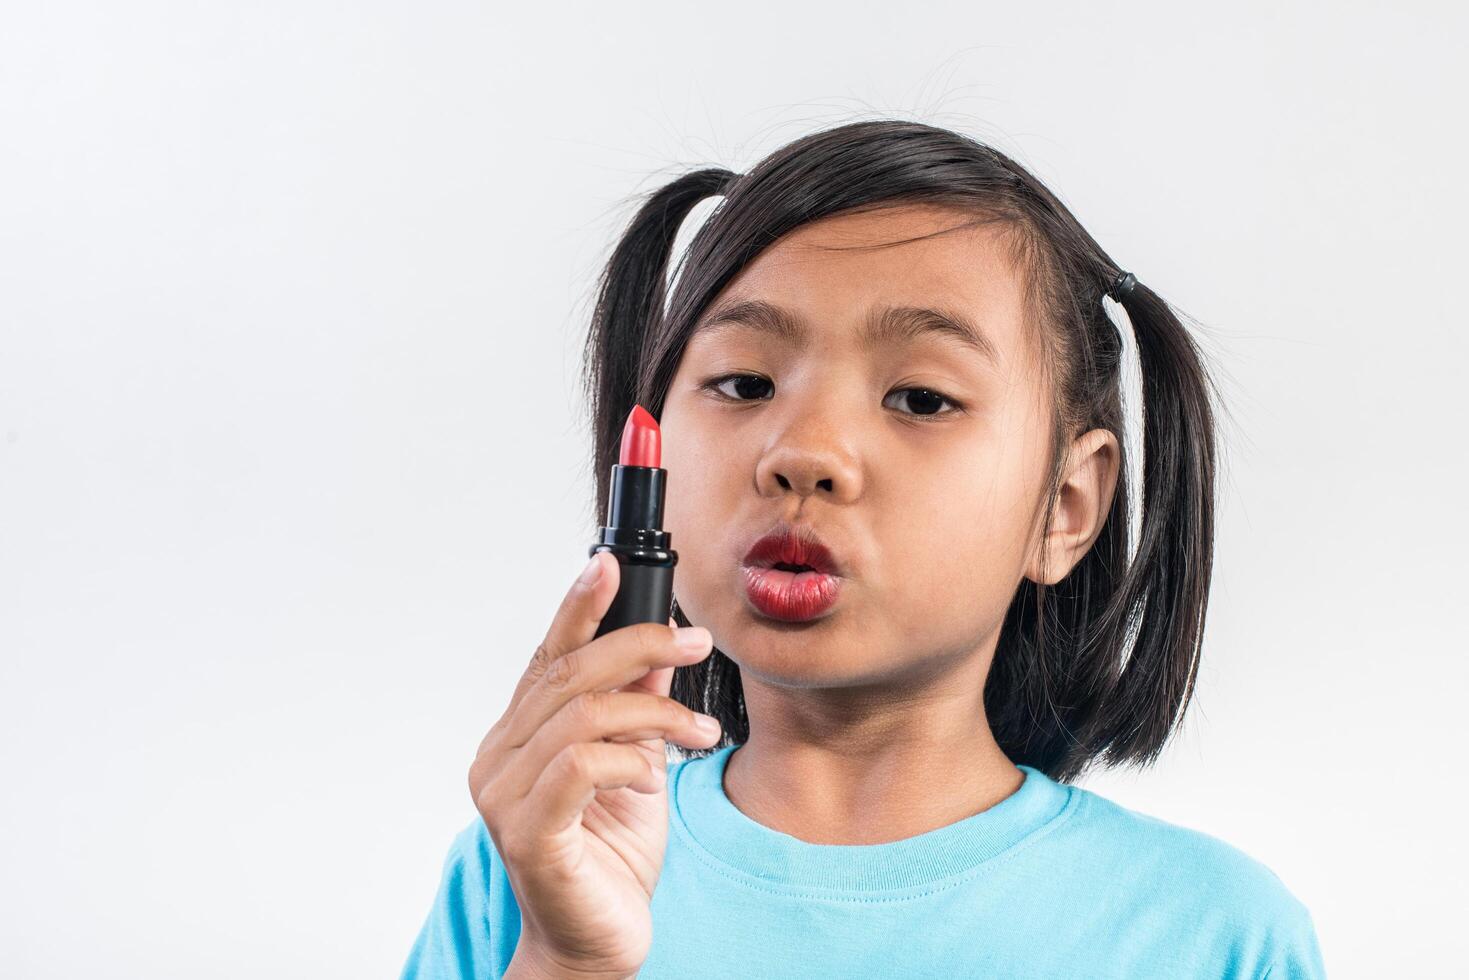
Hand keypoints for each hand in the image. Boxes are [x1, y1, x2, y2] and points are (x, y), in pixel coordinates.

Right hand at [468, 552, 720, 978]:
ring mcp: (505, 797)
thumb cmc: (611, 859)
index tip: (608, 564)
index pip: (548, 656)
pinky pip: (579, 766)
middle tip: (696, 644)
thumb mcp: (637, 767)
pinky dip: (628, 760)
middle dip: (640, 647)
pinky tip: (655, 777)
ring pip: (581, 715)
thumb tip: (661, 652)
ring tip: (698, 736)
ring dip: (653, 714)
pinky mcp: (527, 833)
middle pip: (569, 674)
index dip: (577, 607)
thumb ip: (638, 709)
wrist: (599, 943)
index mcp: (520, 736)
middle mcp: (500, 758)